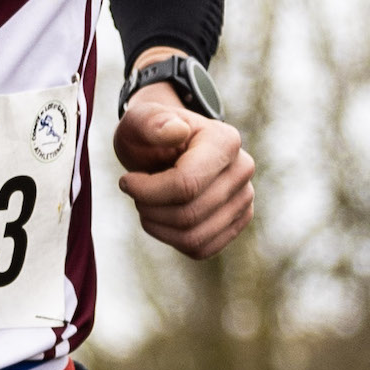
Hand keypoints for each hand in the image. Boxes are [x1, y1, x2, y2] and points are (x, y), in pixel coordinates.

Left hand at [115, 86, 253, 257]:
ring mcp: (244, 198)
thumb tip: (176, 131)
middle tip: (136, 193)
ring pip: (194, 236)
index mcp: (225, 141)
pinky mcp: (237, 222)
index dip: (147, 191)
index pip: (186, 184)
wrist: (166, 149)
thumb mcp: (138, 121)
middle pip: (188, 214)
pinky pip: (202, 248)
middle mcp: (242, 169)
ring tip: (147, 205)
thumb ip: (150, 122)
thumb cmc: (150, 135)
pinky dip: (173, 240)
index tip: (125, 181)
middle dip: (150, 209)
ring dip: (159, 226)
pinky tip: (162, 218)